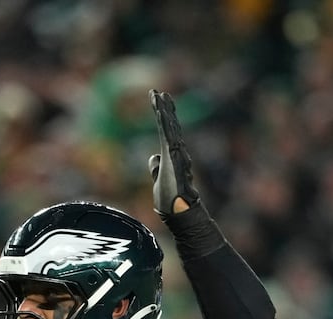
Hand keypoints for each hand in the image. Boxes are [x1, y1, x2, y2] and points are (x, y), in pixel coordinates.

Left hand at [148, 89, 200, 217]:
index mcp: (172, 156)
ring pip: (169, 127)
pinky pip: (168, 135)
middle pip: (170, 125)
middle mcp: (176, 151)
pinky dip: (164, 123)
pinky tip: (161, 112)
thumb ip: (156, 167)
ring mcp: (177, 153)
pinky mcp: (174, 156)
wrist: (179, 211)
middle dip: (164, 108)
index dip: (163, 118)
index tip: (159, 103)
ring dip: (163, 111)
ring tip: (159, 96)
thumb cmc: (170, 200)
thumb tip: (153, 156)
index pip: (167, 132)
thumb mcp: (159, 180)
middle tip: (159, 93)